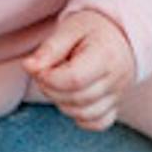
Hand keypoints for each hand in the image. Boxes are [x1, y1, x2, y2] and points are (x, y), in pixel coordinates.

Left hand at [23, 10, 135, 129]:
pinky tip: (72, 98)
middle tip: (45, 71)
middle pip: (77, 99)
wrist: (121, 34)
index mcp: (106, 56)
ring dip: (61, 102)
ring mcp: (117, 95)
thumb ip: (50, 49)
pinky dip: (80, 116)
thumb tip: (29, 67)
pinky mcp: (115, 106)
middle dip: (51, 89)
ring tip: (58, 81)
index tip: (39, 66)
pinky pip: (97, 123)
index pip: (74, 79)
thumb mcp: (70, 28)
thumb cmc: (93, 29)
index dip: (49, 77)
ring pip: (83, 114)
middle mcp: (116, 80)